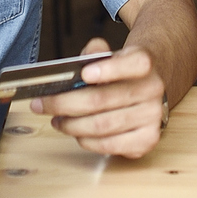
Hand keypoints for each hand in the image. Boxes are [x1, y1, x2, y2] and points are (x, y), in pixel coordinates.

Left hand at [29, 37, 165, 157]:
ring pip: (101, 126)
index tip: (84, 74)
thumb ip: (94, 52)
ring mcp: (153, 116)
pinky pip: (109, 145)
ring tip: (57, 120)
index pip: (134, 63)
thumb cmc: (122, 72)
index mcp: (145, 62)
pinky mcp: (147, 140)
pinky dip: (86, 140)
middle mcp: (153, 89)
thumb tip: (79, 63)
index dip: (109, 69)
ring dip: (71, 125)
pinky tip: (76, 132)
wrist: (150, 87)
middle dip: (65, 104)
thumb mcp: (111, 55)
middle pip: (102, 100)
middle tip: (43, 104)